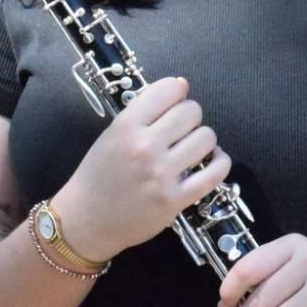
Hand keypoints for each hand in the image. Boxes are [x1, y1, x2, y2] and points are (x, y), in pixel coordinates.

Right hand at [51, 76, 231, 261]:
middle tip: (181, 129)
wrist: (86, 221)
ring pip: (206, 138)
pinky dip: (220, 163)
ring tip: (192, 147)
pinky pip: (215, 173)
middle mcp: (145, 147)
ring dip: (203, 140)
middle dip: (190, 117)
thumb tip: (182, 85)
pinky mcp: (175, 200)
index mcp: (126, 126)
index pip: (169, 90)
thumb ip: (143, 112)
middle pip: (191, 112)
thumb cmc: (97, 176)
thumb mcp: (111, 135)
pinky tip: (212, 161)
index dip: (177, 91)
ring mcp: (161, 174)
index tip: (175, 101)